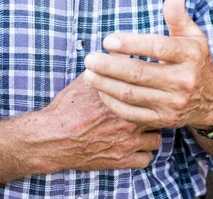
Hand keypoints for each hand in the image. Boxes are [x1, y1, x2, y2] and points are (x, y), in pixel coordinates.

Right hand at [34, 73, 161, 172]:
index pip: (152, 92)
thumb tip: (121, 52)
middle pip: (158, 115)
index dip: (152, 91)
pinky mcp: (122, 161)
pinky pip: (146, 159)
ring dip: (150, 133)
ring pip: (156, 139)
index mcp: (123, 98)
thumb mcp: (87, 80)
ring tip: (141, 128)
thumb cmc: (69, 107)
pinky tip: (134, 146)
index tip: (150, 90)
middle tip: (146, 109)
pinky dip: (142, 153)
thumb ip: (108, 67)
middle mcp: (130, 120)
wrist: (54, 137)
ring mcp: (128, 143)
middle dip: (153, 111)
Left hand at [83, 0, 212, 130]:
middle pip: (139, 74)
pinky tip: (100, 90)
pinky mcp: (164, 120)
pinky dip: (113, 103)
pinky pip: (133, 114)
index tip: (107, 40)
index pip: (157, 48)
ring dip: (106, 84)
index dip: (131, 44)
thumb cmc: (195, 60)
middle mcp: (183, 81)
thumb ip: (178, 15)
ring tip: (88, 73)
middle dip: (109, 67)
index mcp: (189, 55)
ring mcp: (173, 104)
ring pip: (132, 95)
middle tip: (89, 59)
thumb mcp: (192, 35)